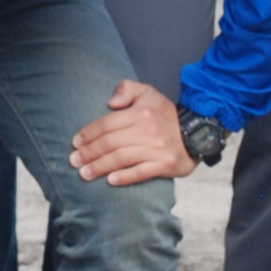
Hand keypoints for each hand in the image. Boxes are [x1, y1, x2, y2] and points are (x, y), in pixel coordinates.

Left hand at [68, 78, 188, 187]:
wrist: (197, 132)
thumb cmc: (165, 114)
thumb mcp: (148, 93)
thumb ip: (127, 89)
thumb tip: (111, 102)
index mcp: (140, 113)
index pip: (107, 124)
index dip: (89, 134)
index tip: (76, 143)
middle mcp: (148, 131)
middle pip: (110, 143)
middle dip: (89, 153)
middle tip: (74, 161)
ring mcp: (157, 149)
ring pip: (121, 159)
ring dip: (100, 167)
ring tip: (84, 174)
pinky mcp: (165, 165)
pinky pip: (141, 172)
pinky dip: (125, 177)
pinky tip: (111, 181)